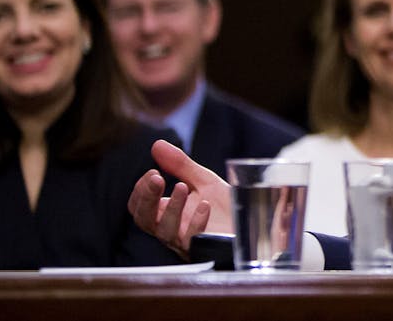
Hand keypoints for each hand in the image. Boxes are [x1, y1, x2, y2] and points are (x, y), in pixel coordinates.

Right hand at [126, 139, 233, 257]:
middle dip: (147, 198)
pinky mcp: (205, 248)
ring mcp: (187, 241)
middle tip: (156, 178)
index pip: (138, 207)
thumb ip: (180, 165)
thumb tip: (157, 144)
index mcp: (166, 213)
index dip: (141, 191)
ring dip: (172, 207)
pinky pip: (194, 240)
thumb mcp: (203, 181)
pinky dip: (197, 221)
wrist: (253, 224)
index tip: (154, 172)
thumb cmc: (225, 207)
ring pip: (165, 231)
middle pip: (144, 219)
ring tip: (182, 186)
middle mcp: (171, 229)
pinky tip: (205, 205)